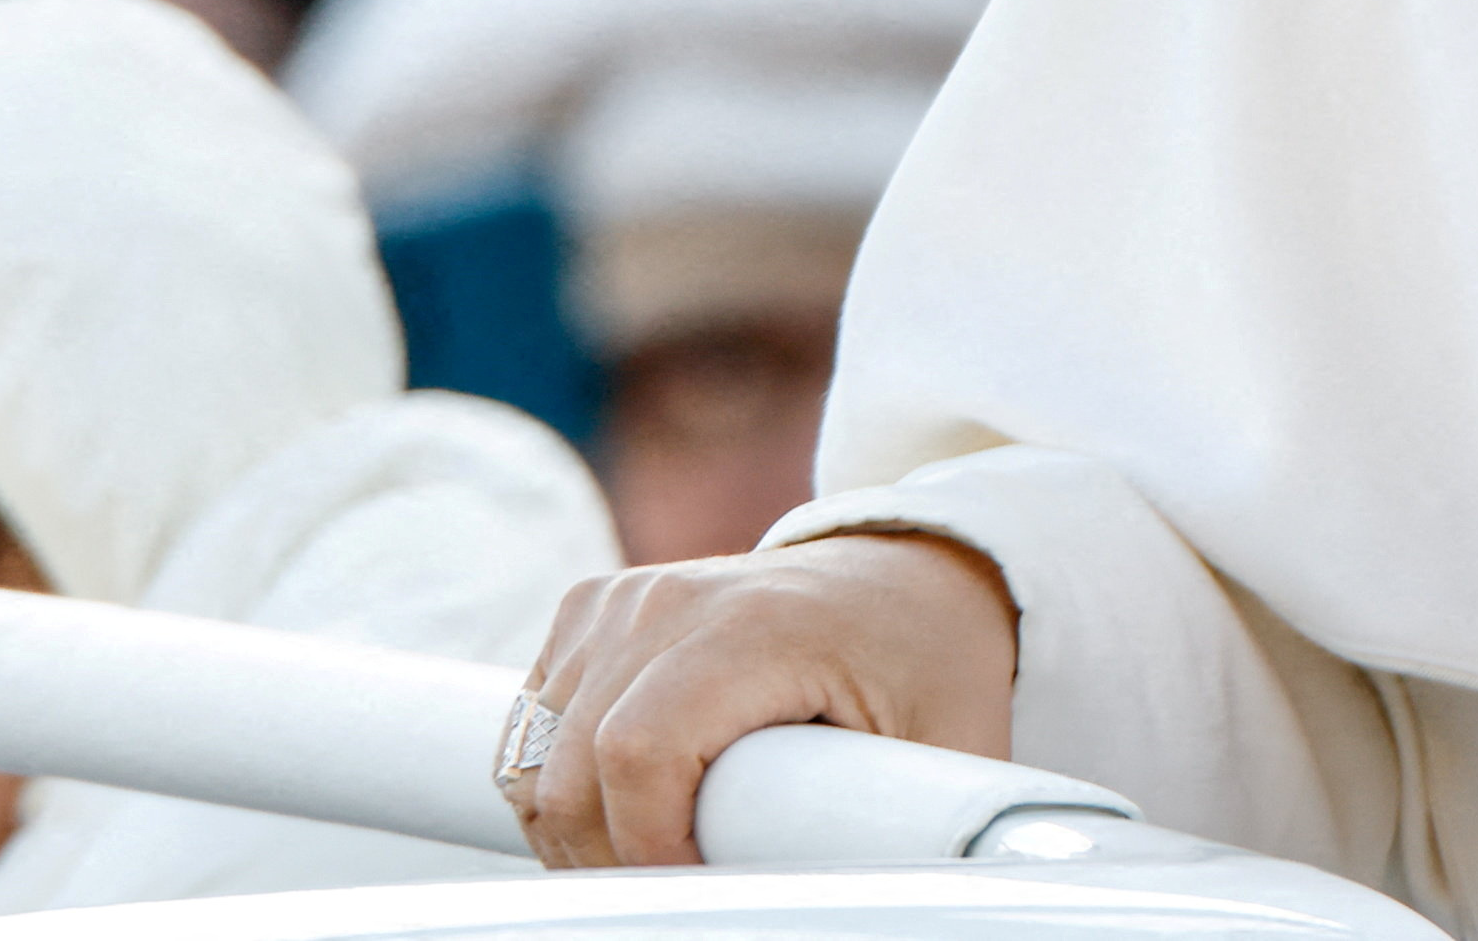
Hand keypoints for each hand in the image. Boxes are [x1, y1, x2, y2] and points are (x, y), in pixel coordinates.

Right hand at [513, 532, 1018, 870]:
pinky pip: (530, 724)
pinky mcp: (592, 608)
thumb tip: (898, 905)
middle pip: (570, 770)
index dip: (643, 848)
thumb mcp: (947, 745)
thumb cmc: (931, 660)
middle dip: (606, 862)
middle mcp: (673, 600)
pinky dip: (554, 785)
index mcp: (759, 627)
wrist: (909, 573)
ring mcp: (624, 598)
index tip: (692, 892)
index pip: (639, 752)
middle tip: (676, 895)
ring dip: (574, 833)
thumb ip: (909, 829)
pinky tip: (621, 812)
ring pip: (533, 756)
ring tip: (653, 863)